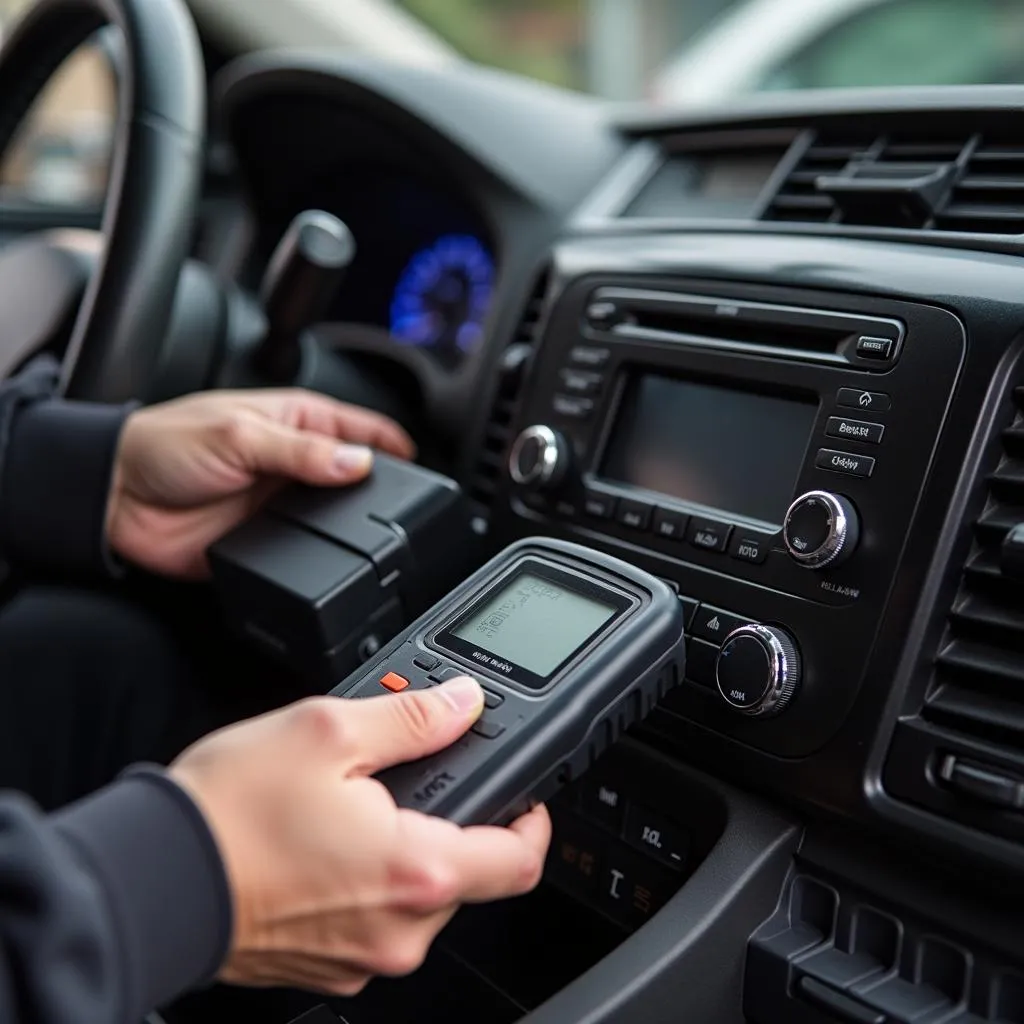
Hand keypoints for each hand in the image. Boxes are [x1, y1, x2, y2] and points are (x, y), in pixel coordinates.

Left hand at [106, 389, 414, 578]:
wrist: (113, 500)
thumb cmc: (163, 444)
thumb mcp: (239, 436)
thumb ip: (301, 453)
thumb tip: (359, 462)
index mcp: (300, 423)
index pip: (366, 430)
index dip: (397, 447)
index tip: (422, 472)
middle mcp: (299, 465)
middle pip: (361, 479)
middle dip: (382, 494)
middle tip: (404, 512)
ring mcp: (286, 507)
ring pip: (340, 523)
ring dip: (354, 531)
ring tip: (375, 542)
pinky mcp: (270, 546)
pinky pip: (309, 558)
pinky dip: (324, 562)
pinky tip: (334, 566)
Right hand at [170, 677, 549, 994]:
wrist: (152, 878)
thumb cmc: (229, 814)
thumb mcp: (328, 731)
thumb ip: (412, 717)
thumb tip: (462, 704)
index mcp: (415, 871)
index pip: (520, 860)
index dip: (534, 819)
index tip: (524, 793)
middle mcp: (398, 929)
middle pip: (470, 876)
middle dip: (457, 824)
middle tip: (415, 780)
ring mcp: (363, 956)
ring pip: (422, 897)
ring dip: (409, 850)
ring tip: (358, 807)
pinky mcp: (329, 964)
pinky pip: (377, 919)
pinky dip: (371, 879)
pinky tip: (329, 843)